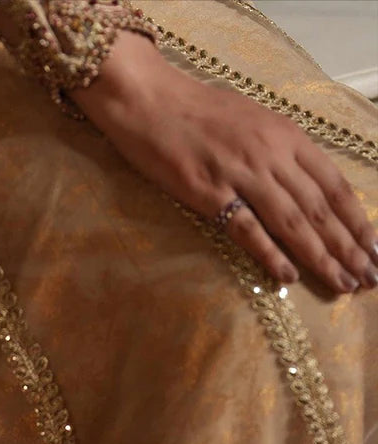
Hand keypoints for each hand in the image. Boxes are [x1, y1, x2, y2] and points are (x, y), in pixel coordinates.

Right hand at [72, 32, 377, 294]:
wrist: (149, 100)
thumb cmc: (197, 111)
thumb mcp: (252, 121)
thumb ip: (279, 150)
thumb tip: (302, 182)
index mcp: (285, 136)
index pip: (333, 184)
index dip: (357, 220)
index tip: (373, 248)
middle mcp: (271, 154)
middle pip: (319, 208)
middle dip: (348, 247)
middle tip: (368, 278)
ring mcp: (241, 174)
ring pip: (292, 221)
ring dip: (321, 256)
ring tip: (341, 283)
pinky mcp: (209, 193)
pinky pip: (247, 228)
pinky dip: (270, 254)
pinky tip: (288, 276)